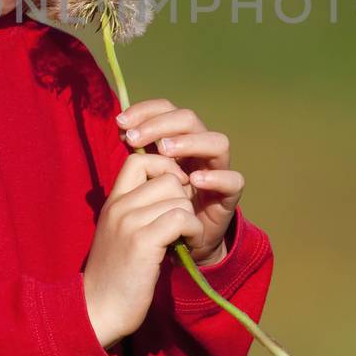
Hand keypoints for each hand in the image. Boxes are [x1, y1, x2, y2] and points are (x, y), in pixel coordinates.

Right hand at [81, 151, 202, 349]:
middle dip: (184, 199)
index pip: (139, 160)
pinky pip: (182, 218)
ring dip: (191, 218)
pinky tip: (186, 246)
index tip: (173, 195)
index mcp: (112, 202)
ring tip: (183, 239)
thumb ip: (137, 212)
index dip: (164, 168)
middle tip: (181, 224)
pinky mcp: (143, 241)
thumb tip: (172, 192)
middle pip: (168, 177)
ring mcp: (129, 222)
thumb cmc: (115, 277)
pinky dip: (193, 230)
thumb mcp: (119, 234)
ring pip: (179, 197)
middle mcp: (119, 206)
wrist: (98, 310)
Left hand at [116, 99, 242, 266]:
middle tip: (136, 138)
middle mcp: (201, 150)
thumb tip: (123, 128)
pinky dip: (215, 177)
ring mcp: (218, 170)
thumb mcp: (145, 177)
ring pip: (218, 142)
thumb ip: (138, 154)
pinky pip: (234, 180)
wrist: (180, 245)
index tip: (121, 122)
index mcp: (179, 140)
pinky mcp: (229, 196)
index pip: (167, 110)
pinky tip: (194, 180)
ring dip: (190, 143)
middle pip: (190, 120)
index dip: (146, 110)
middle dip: (161, 124)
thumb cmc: (161, 207)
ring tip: (165, 151)